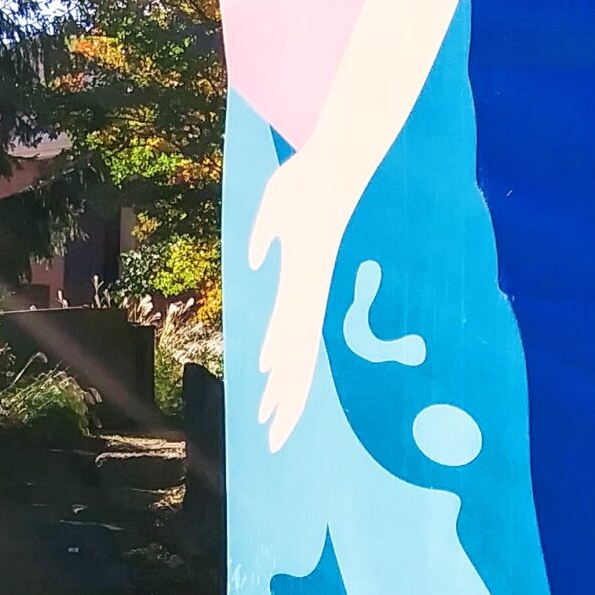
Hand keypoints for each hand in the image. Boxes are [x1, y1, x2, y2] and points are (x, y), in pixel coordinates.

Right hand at [247, 148, 351, 451]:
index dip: (281, 382)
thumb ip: (264, 239)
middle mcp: (310, 295)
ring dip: (286, 389)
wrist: (339, 155)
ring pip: (298, 350)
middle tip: (274, 439)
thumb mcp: (274, 211)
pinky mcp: (312, 269)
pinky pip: (295, 316)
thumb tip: (255, 263)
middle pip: (297, 362)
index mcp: (302, 289)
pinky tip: (275, 370)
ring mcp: (312, 285)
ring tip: (274, 424)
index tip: (269, 411)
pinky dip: (283, 345)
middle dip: (286, 402)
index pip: (289, 347)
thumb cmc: (309, 178)